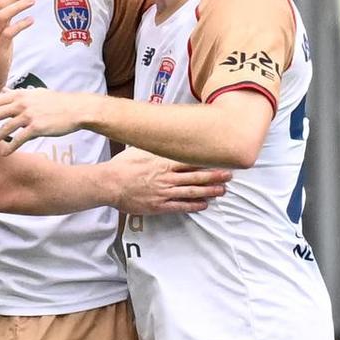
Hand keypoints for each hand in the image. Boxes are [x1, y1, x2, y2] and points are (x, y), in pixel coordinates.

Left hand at [0, 88, 86, 152]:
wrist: (75, 109)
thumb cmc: (55, 102)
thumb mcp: (35, 93)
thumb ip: (17, 93)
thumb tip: (3, 88)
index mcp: (20, 94)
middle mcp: (22, 103)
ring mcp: (29, 115)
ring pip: (6, 127)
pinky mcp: (37, 127)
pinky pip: (20, 139)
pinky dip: (11, 147)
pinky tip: (3, 153)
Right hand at [108, 147, 230, 215]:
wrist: (109, 184)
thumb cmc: (122, 166)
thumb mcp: (140, 149)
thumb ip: (155, 145)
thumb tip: (162, 134)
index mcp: (163, 162)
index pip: (191, 161)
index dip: (207, 161)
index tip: (220, 159)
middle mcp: (167, 177)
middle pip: (196, 176)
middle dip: (214, 176)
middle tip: (229, 175)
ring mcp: (164, 192)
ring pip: (191, 192)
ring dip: (209, 191)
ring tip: (222, 191)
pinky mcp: (159, 206)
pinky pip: (180, 206)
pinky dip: (193, 205)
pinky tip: (204, 205)